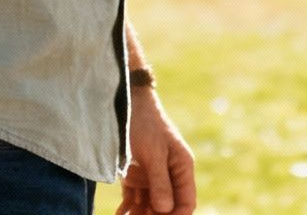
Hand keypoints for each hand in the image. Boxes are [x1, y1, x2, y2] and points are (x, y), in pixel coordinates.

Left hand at [116, 87, 195, 214]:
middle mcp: (169, 174)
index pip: (186, 202)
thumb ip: (160, 181)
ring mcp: (152, 175)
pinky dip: (128, 208)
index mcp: (182, 167)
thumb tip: (166, 210)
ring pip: (150, 206)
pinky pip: (134, 198)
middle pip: (167, 207)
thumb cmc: (143, 123)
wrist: (123, 102)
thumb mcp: (153, 152)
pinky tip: (120, 214)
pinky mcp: (136, 175)